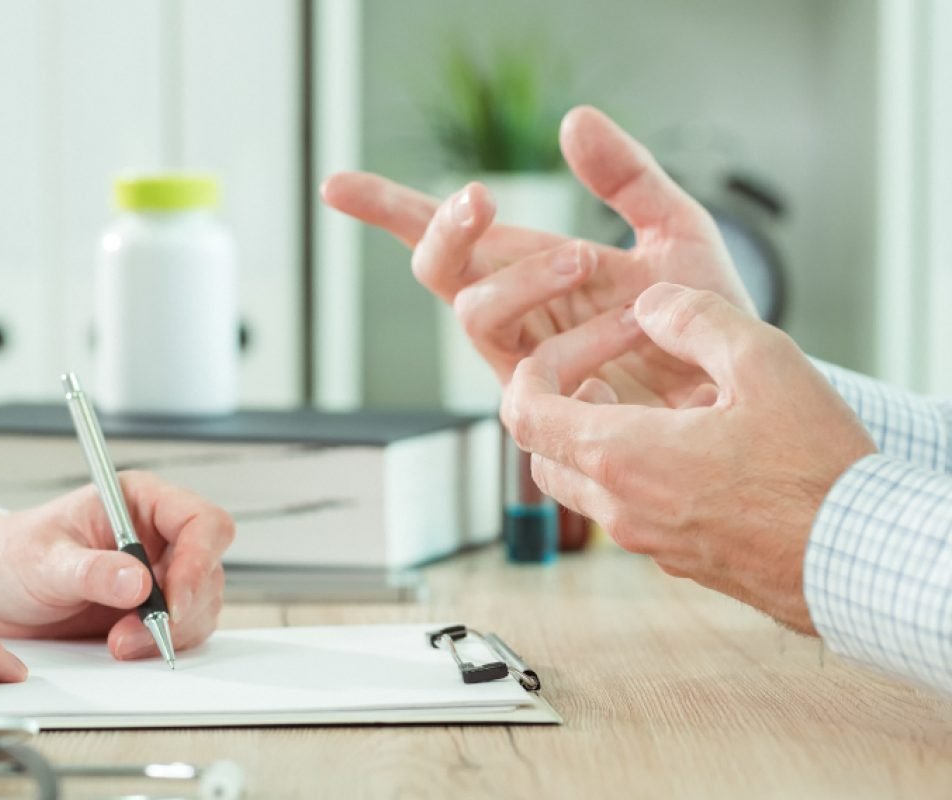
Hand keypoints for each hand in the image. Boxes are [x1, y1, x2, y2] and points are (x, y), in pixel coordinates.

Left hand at [0, 472, 233, 659]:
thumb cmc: (13, 554)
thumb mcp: (45, 559)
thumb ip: (91, 571)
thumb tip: (138, 582)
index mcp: (140, 502)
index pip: (201, 521)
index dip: (200, 559)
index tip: (173, 599)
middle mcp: (158, 535)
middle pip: (208, 569)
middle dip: (181, 607)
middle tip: (141, 633)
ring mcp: (159, 573)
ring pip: (201, 604)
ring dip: (171, 631)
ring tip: (120, 643)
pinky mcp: (151, 609)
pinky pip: (181, 628)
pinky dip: (161, 644)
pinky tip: (126, 646)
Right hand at [320, 105, 753, 406]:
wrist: (739, 391)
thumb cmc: (699, 318)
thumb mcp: (673, 227)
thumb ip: (625, 176)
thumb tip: (572, 121)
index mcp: (527, 270)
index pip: (443, 236)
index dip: (386, 210)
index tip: (335, 186)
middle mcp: (514, 319)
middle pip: (437, 272)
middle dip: (448, 231)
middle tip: (484, 199)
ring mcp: (524, 365)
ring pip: (475, 316)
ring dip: (526, 281)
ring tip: (590, 266)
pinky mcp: (548, 413)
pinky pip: (530, 377)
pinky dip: (580, 349)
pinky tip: (631, 336)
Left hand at [499, 283, 876, 631]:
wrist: (859, 562)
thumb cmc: (815, 472)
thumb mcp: (764, 364)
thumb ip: (695, 320)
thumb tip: (651, 305)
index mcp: (620, 457)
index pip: (523, 411)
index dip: (540, 367)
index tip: (581, 346)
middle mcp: (619, 507)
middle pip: (543, 450)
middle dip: (560, 402)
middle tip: (608, 369)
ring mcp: (646, 540)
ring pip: (581, 486)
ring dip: (593, 438)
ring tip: (645, 401)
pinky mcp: (677, 558)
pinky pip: (625, 511)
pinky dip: (629, 473)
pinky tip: (686, 446)